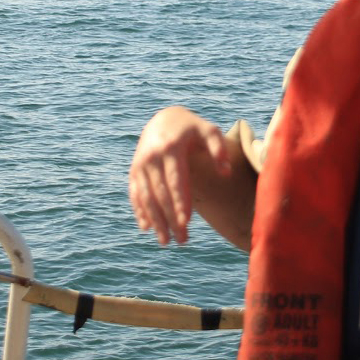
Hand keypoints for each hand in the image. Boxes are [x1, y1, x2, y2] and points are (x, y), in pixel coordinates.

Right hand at [129, 106, 230, 245]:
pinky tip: (147, 228)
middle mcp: (152, 157)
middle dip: (170, 219)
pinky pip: (135, 194)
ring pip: (146, 198)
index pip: (176, 180)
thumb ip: (219, 149)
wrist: (163, 118)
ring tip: (165, 241)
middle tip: (181, 240)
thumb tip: (226, 172)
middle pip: (161, 194)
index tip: (186, 222)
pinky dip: (140, 211)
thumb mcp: (209, 130)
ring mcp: (140, 165)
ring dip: (155, 221)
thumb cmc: (192, 128)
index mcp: (171, 148)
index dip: (180, 202)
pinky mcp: (134, 171)